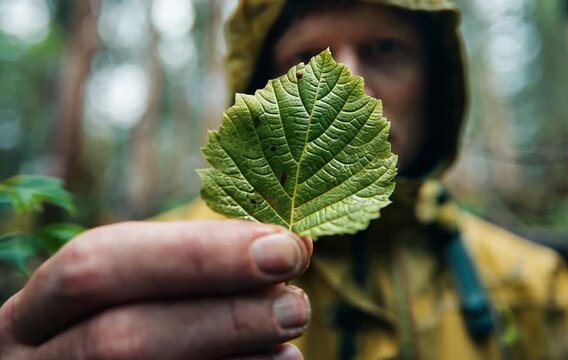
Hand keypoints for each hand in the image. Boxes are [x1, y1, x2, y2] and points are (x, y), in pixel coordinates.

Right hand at [0, 220, 311, 359]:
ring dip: (240, 355)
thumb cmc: (130, 319)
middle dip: (223, 317)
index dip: (196, 253)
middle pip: (123, 340)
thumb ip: (197, 265)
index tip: (282, 245)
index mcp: (35, 313)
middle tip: (296, 304)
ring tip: (291, 331)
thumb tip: (291, 244)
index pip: (99, 265)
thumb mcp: (140, 288)